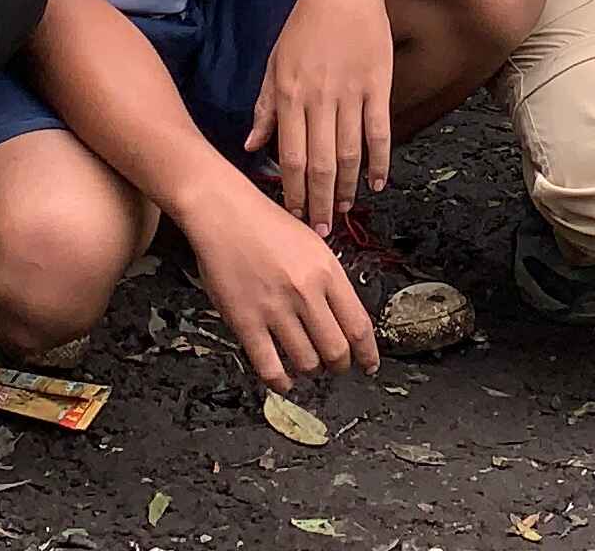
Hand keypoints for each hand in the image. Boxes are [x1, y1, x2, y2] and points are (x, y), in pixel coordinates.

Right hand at [183, 176, 376, 387]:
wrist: (224, 213)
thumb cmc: (266, 225)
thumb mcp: (313, 244)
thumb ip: (330, 281)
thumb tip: (345, 319)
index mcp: (327, 271)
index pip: (359, 325)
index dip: (368, 353)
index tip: (369, 365)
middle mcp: (305, 292)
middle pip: (337, 350)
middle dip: (340, 366)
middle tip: (335, 367)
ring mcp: (275, 308)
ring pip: (306, 362)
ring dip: (310, 371)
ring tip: (307, 366)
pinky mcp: (246, 321)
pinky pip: (269, 367)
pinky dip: (280, 382)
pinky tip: (283, 381)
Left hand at [249, 0, 396, 233]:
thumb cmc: (304, 24)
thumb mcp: (275, 63)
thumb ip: (265, 107)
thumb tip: (253, 147)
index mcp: (290, 95)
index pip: (290, 157)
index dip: (293, 191)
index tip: (294, 217)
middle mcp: (319, 98)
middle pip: (320, 163)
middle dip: (319, 201)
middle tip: (320, 230)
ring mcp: (351, 92)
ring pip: (349, 152)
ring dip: (348, 187)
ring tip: (345, 211)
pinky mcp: (378, 84)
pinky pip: (379, 131)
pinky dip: (379, 161)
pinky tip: (378, 183)